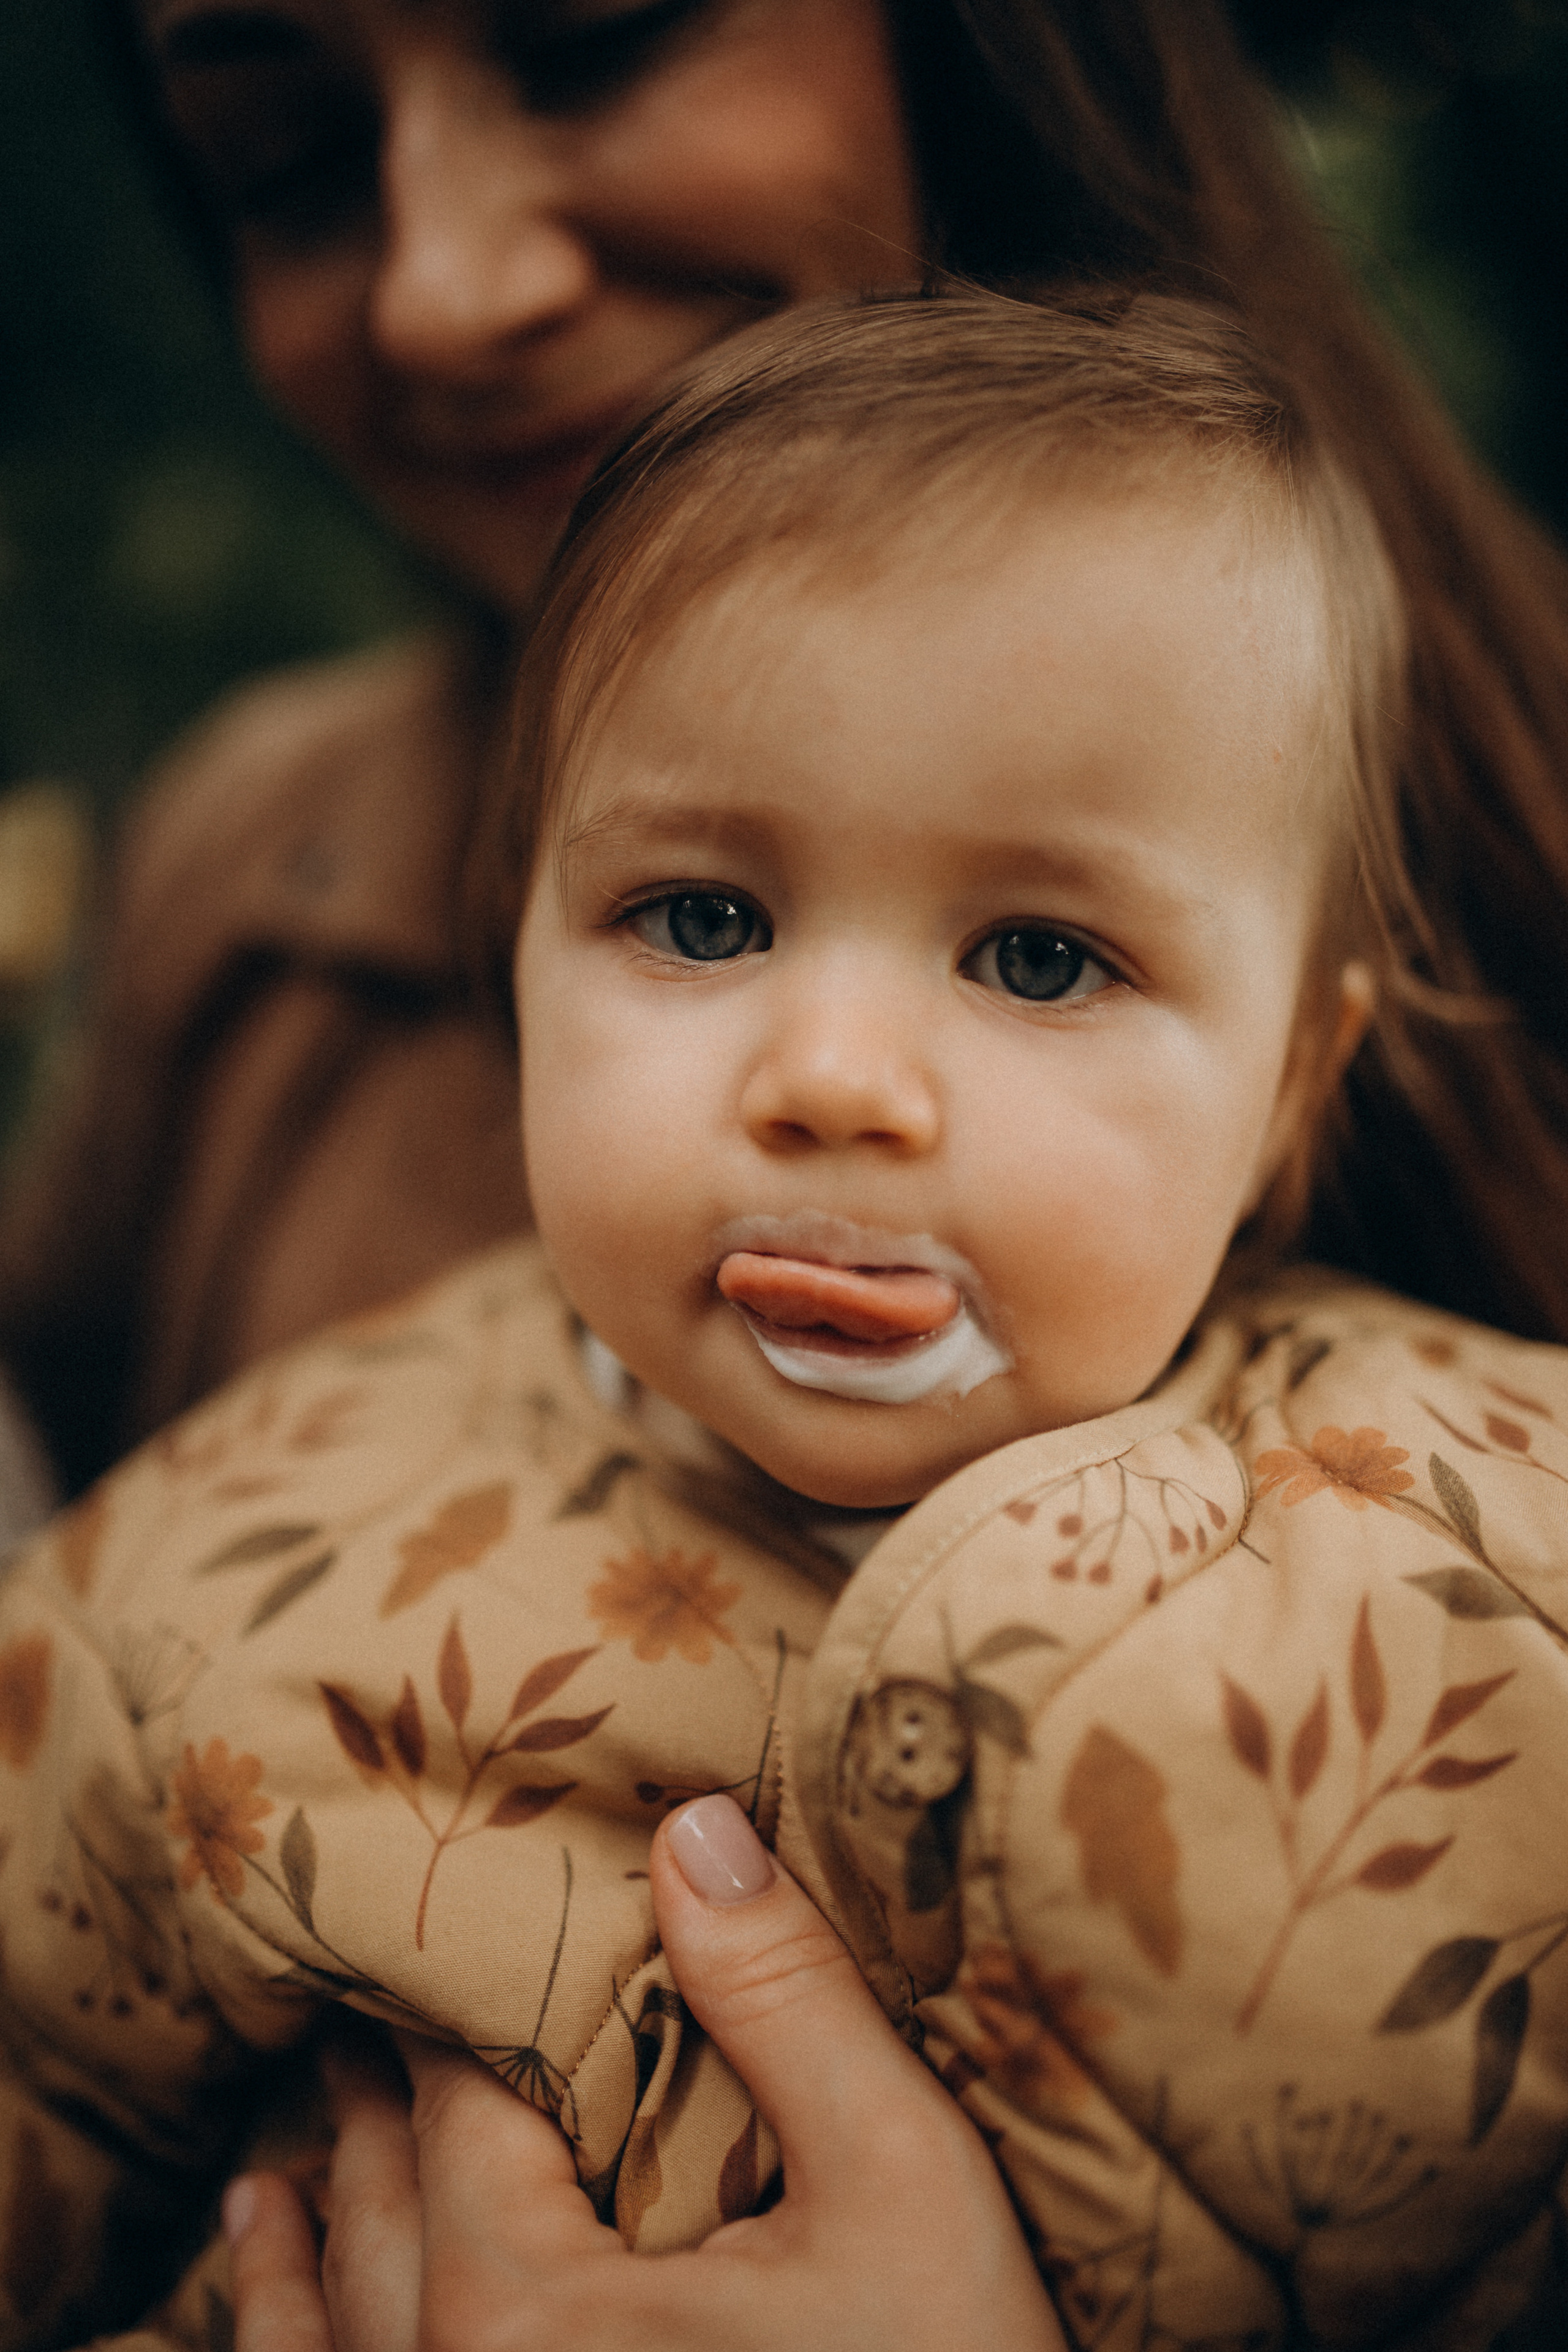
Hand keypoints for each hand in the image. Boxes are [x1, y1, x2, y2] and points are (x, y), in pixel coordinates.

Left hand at [227, 1794, 1064, 2351]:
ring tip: (275, 2165)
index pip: (460, 2099)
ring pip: (336, 2329)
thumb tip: (695, 1825)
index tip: (438, 1902)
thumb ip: (787, 2000)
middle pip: (387, 2203)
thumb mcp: (902, 2184)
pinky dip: (297, 2335)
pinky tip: (271, 2282)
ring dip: (308, 2232)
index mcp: (525, 2318)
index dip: (451, 1991)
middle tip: (353, 1993)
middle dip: (377, 2097)